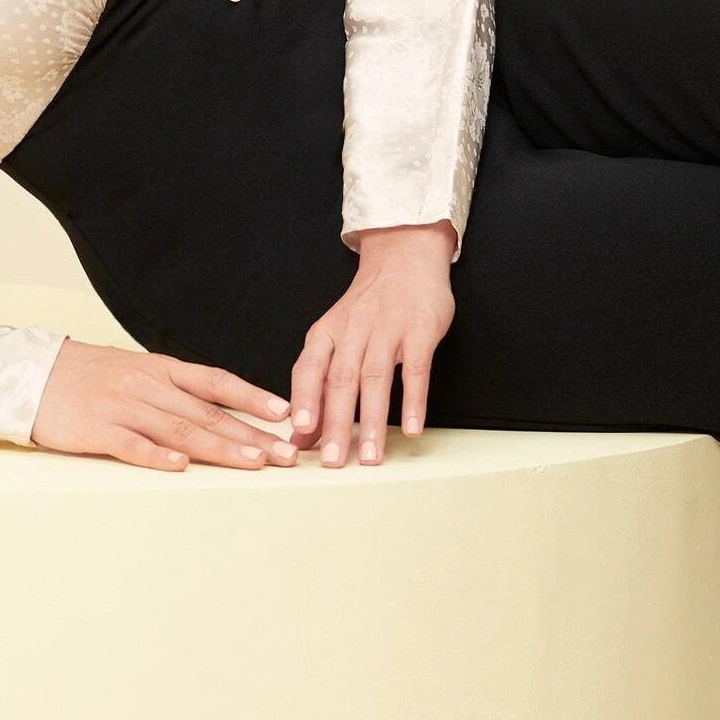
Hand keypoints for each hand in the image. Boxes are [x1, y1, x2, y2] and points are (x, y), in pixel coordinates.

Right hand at [30, 338, 300, 471]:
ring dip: (220, 448)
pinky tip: (180, 468)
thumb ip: (172, 389)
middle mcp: (147, 385)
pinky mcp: (95, 429)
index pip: (215, 382)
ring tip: (254, 463)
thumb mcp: (135, 371)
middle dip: (251, 434)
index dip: (252, 397)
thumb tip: (217, 409)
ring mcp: (122, 406)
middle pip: (207, 413)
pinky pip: (131, 444)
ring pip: (180, 429)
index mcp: (159, 369)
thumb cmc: (88, 377)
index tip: (285, 414)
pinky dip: (156, 456)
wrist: (31, 374)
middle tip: (287, 454)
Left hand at [288, 221, 456, 467]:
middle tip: (333, 462)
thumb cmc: (367, 307)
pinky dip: (413, 400)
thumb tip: (301, 435)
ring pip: (376, 378)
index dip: (304, 401)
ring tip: (370, 457)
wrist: (404, 257)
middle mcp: (353, 329)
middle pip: (341, 380)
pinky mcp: (420, 329)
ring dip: (372, 420)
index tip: (299, 435)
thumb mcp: (335, 334)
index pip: (309, 368)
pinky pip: (417, 369)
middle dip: (336, 423)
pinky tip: (410, 429)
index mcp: (326, 332)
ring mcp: (388, 328)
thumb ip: (319, 382)